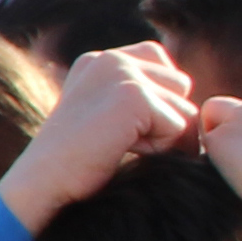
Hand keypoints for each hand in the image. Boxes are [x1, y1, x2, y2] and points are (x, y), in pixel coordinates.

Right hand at [0, 42, 197, 233]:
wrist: (41, 183)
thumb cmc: (74, 163)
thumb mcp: (103, 116)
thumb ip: (137, 96)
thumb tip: (200, 107)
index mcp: (100, 59)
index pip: (163, 66)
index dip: (157, 102)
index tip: (117, 127)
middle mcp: (111, 57)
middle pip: (181, 87)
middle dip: (164, 120)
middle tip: (115, 138)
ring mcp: (121, 73)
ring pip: (185, 109)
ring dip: (162, 138)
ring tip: (116, 145)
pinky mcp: (133, 95)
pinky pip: (179, 127)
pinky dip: (158, 149)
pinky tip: (119, 150)